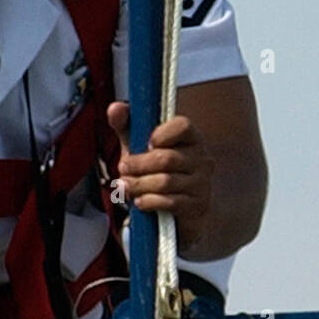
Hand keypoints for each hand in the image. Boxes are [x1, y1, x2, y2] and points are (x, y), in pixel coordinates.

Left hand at [107, 101, 213, 255]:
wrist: (174, 210)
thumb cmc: (156, 170)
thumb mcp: (139, 146)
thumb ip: (127, 125)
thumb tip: (115, 108)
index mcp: (191, 137)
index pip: (183, 126)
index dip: (162, 133)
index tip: (146, 143)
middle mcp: (203, 158)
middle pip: (167, 158)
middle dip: (139, 164)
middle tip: (122, 168)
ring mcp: (203, 183)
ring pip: (166, 182)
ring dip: (139, 184)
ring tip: (125, 186)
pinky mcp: (198, 205)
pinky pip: (171, 202)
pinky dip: (150, 201)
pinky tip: (140, 201)